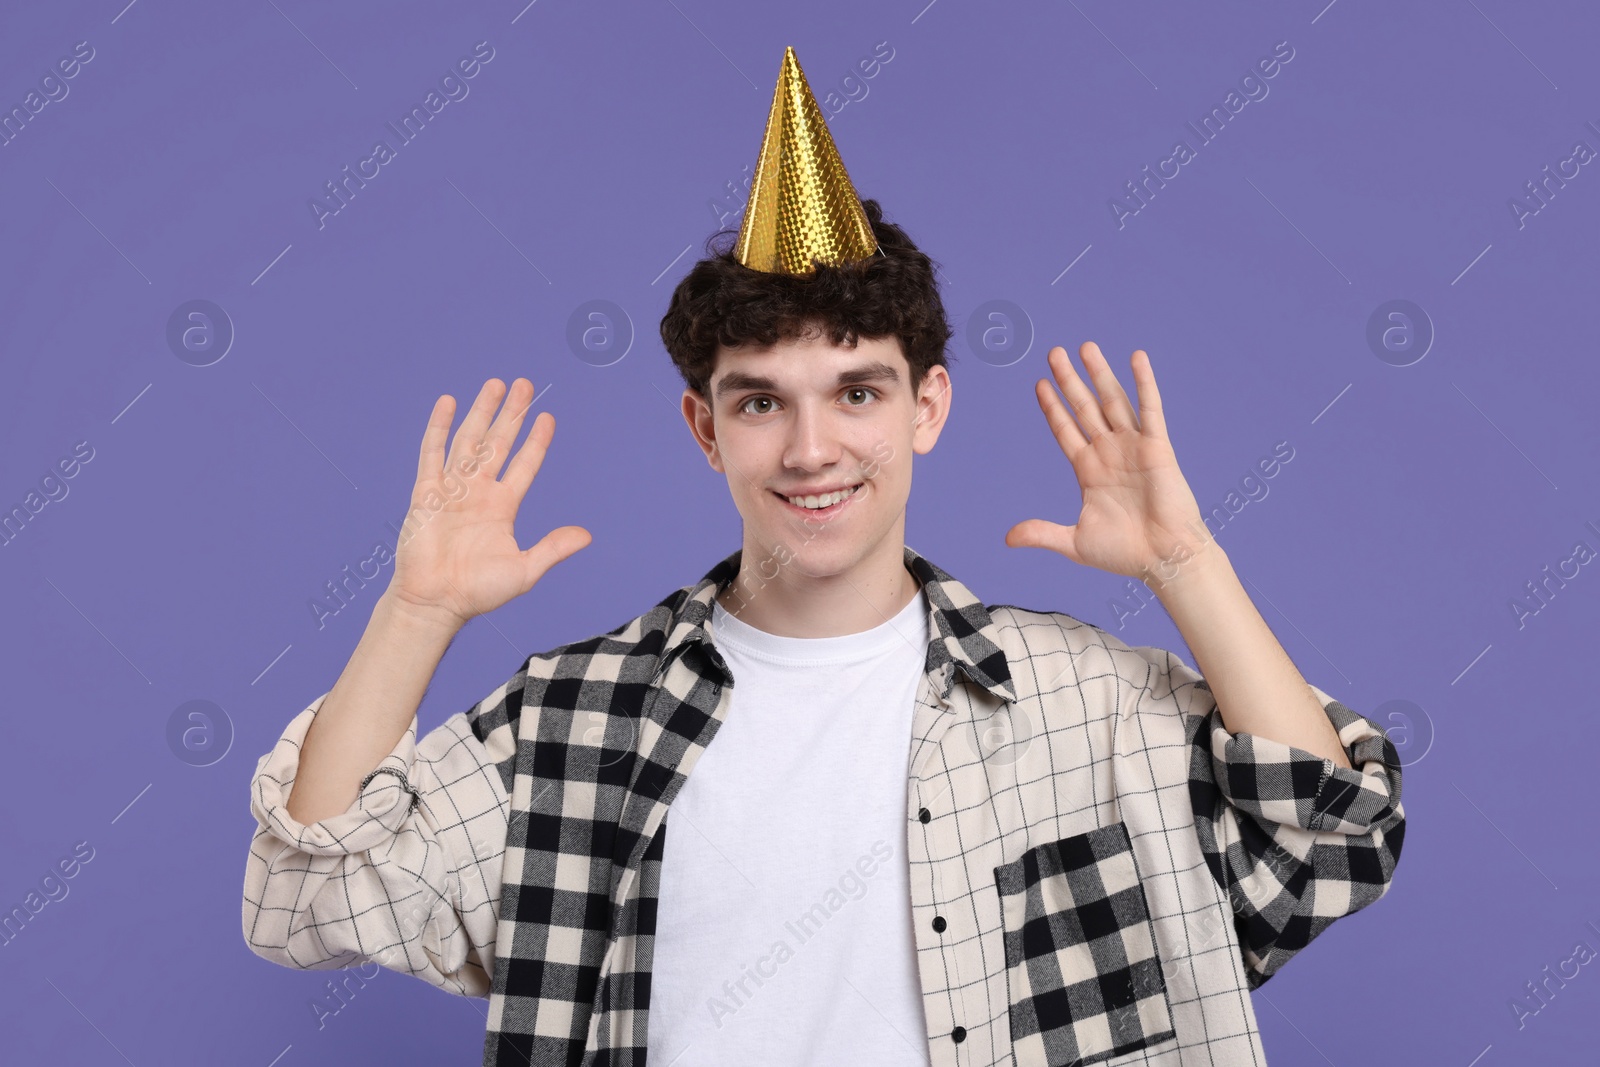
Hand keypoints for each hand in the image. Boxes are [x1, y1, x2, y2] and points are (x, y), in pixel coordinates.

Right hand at [386, 378, 591, 628]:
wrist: (436, 602)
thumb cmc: (478, 592)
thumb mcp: (524, 569)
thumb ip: (553, 548)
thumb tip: (587, 535)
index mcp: (502, 508)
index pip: (523, 465)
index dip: (535, 442)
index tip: (547, 417)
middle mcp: (478, 493)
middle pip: (498, 443)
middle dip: (511, 414)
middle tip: (524, 384)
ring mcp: (452, 490)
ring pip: (469, 441)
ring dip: (482, 412)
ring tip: (495, 384)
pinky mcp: (426, 493)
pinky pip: (432, 454)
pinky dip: (439, 428)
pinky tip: (448, 403)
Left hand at [1004, 342, 1210, 581]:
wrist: (1164, 560)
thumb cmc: (1125, 554)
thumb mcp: (1074, 542)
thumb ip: (1042, 533)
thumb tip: (1007, 537)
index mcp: (1088, 471)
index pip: (1065, 430)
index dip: (1052, 407)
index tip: (1039, 384)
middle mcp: (1109, 453)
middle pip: (1083, 408)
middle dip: (1069, 380)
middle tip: (1054, 353)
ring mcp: (1132, 447)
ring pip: (1112, 401)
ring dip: (1099, 373)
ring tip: (1086, 346)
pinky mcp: (1157, 448)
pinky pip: (1150, 409)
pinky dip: (1143, 383)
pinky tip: (1136, 358)